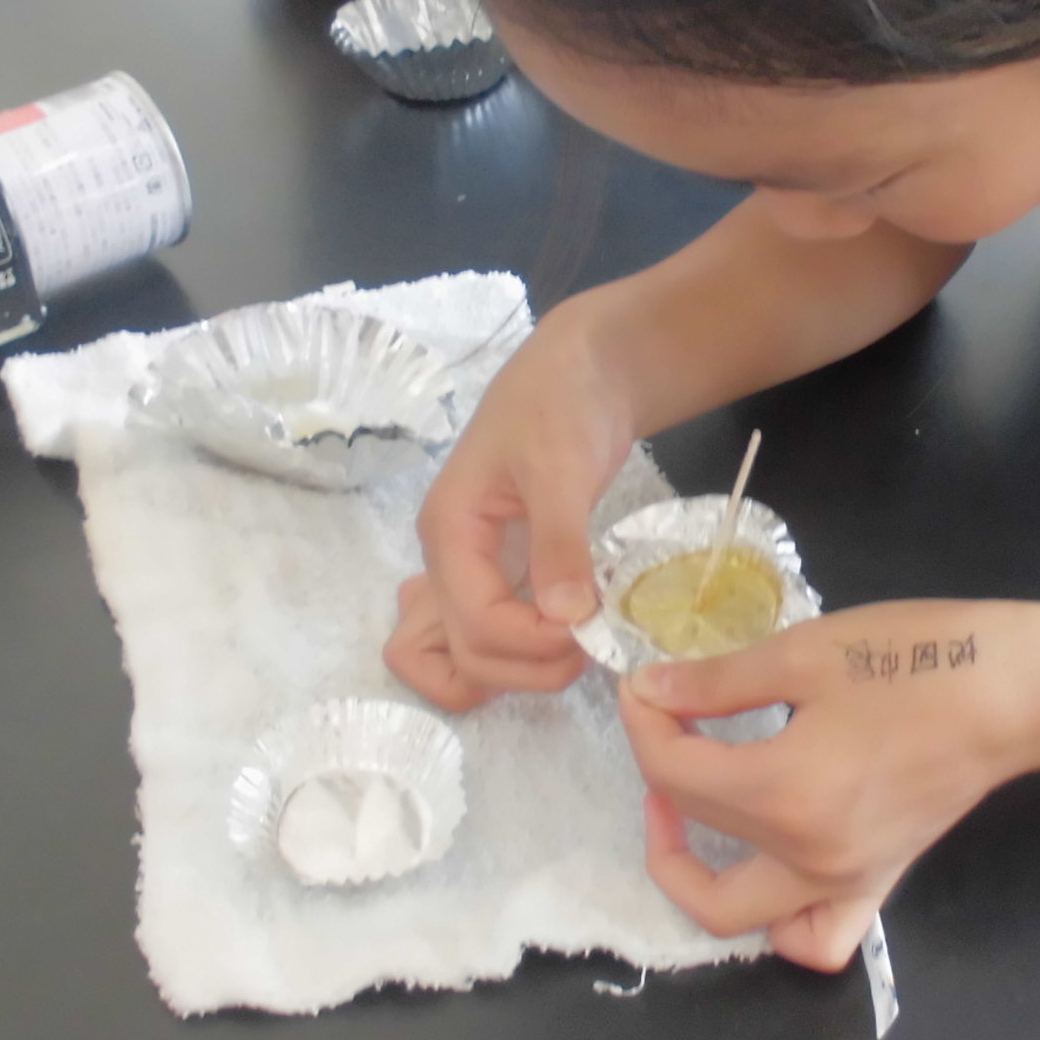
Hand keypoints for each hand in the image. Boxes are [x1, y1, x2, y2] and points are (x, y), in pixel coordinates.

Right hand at [386, 312, 638, 706]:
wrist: (581, 369)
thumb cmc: (561, 403)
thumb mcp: (562, 467)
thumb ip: (560, 542)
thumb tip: (567, 617)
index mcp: (449, 533)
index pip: (474, 624)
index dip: (532, 643)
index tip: (590, 629)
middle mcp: (449, 560)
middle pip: (464, 654)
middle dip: (526, 669)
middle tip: (590, 647)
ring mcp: (472, 568)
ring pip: (468, 653)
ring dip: (520, 670)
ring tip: (579, 646)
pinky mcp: (501, 570)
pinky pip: (490, 632)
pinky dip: (524, 650)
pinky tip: (569, 632)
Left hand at [619, 602, 1037, 970]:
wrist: (1015, 690)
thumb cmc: (916, 658)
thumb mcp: (804, 653)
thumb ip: (715, 682)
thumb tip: (650, 691)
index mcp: (783, 794)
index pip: (675, 773)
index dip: (644, 722)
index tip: (646, 683)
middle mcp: (808, 858)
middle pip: (696, 832)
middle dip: (661, 773)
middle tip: (668, 723)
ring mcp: (846, 882)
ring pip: (739, 917)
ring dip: (695, 878)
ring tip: (692, 814)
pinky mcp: (878, 883)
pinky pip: (818, 937)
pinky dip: (781, 925)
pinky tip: (770, 871)